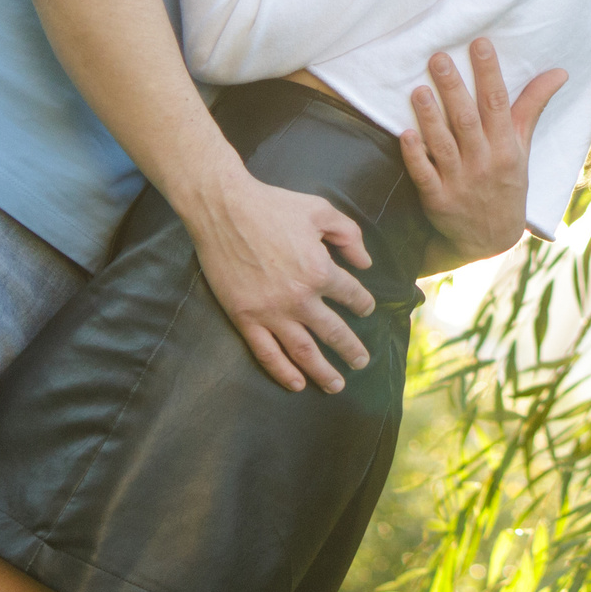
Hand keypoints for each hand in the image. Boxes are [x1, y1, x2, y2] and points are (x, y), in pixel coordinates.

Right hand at [181, 161, 375, 393]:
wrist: (223, 209)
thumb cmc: (273, 206)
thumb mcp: (320, 210)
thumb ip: (349, 235)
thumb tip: (365, 262)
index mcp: (320, 271)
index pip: (351, 296)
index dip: (363, 304)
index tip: (367, 310)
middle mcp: (299, 298)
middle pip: (333, 332)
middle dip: (351, 350)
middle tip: (362, 363)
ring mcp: (271, 312)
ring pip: (303, 352)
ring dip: (323, 372)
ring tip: (336, 386)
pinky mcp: (245, 318)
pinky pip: (266, 353)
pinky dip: (283, 372)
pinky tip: (296, 384)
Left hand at [401, 38, 566, 269]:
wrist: (491, 239)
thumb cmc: (507, 183)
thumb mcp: (523, 147)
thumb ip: (532, 106)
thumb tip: (558, 72)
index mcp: (506, 148)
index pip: (498, 104)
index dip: (489, 73)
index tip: (480, 44)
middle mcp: (484, 163)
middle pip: (467, 120)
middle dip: (453, 88)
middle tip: (438, 58)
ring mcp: (460, 182)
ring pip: (443, 145)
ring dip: (430, 117)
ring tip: (419, 90)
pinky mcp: (437, 200)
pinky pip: (424, 175)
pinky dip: (414, 155)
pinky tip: (404, 133)